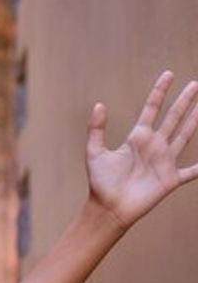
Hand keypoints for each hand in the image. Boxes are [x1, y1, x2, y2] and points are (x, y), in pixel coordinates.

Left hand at [86, 71, 197, 227]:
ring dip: (195, 121)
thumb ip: (96, 129)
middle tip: (195, 84)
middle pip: (173, 118)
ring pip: (185, 135)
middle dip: (184, 101)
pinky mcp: (171, 179)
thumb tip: (99, 104)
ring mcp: (165, 161)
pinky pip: (193, 171)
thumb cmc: (100, 182)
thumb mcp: (94, 152)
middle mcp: (154, 146)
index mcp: (137, 138)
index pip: (151, 109)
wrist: (108, 208)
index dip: (160, 92)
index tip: (169, 74)